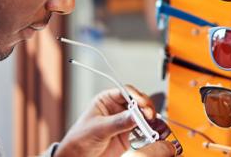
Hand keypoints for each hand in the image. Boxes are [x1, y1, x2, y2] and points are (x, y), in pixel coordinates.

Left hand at [54, 85, 176, 156]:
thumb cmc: (80, 138)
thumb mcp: (98, 128)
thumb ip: (117, 122)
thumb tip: (134, 115)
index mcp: (107, 100)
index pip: (125, 92)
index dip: (136, 96)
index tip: (142, 104)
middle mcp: (118, 109)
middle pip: (138, 102)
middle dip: (145, 107)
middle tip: (149, 115)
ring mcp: (125, 121)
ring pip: (143, 115)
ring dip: (149, 119)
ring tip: (150, 125)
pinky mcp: (129, 135)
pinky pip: (143, 130)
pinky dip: (149, 131)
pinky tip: (149, 133)